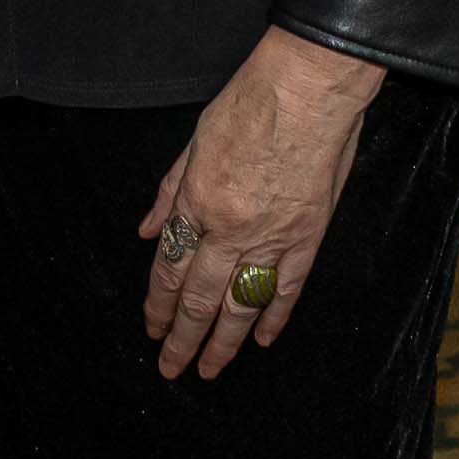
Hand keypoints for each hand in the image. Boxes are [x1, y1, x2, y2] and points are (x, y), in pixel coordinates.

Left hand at [143, 29, 388, 380]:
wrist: (310, 88)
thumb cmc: (251, 102)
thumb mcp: (195, 140)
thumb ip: (170, 191)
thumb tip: (148, 231)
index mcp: (196, 204)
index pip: (168, 269)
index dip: (157, 305)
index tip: (151, 329)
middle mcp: (230, 229)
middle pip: (199, 299)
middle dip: (182, 339)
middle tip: (172, 368)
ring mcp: (272, 237)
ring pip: (241, 305)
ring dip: (223, 343)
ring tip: (210, 370)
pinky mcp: (309, 237)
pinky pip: (287, 289)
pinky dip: (274, 317)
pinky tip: (263, 340)